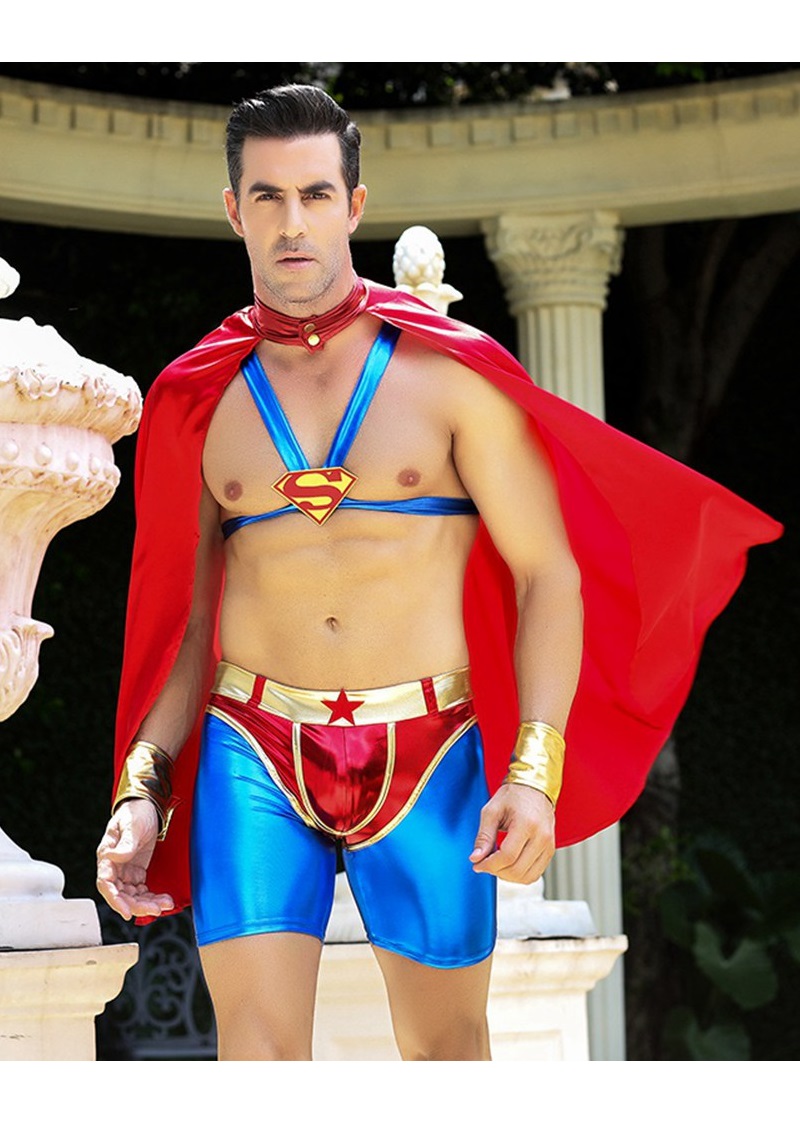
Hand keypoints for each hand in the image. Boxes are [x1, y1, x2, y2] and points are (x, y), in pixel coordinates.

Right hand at [96, 799, 174, 919]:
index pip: (106, 883)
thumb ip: (126, 843)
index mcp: (107, 855)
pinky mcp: (136, 871)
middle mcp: (114, 866)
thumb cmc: (136, 812)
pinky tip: (163, 899)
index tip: (127, 912)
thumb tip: (114, 857)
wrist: (147, 806)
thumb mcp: (133, 825)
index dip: (115, 900)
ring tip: (164, 904)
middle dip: (137, 905)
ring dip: (147, 903)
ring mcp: (125, 870)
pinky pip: (141, 890)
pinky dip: (151, 897)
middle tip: (156, 909)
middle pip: (121, 894)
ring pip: (132, 895)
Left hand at [469, 782, 554, 883]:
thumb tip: (476, 858)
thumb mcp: (492, 811)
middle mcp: (542, 837)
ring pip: (527, 876)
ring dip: (508, 876)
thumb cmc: (513, 796)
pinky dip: (520, 875)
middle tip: (484, 863)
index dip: (489, 865)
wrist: (535, 788)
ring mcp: (549, 845)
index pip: (507, 856)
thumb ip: (484, 836)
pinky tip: (509, 865)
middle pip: (517, 869)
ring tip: (496, 864)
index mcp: (527, 824)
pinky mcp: (550, 851)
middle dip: (496, 871)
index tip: (477, 864)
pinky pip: (535, 874)